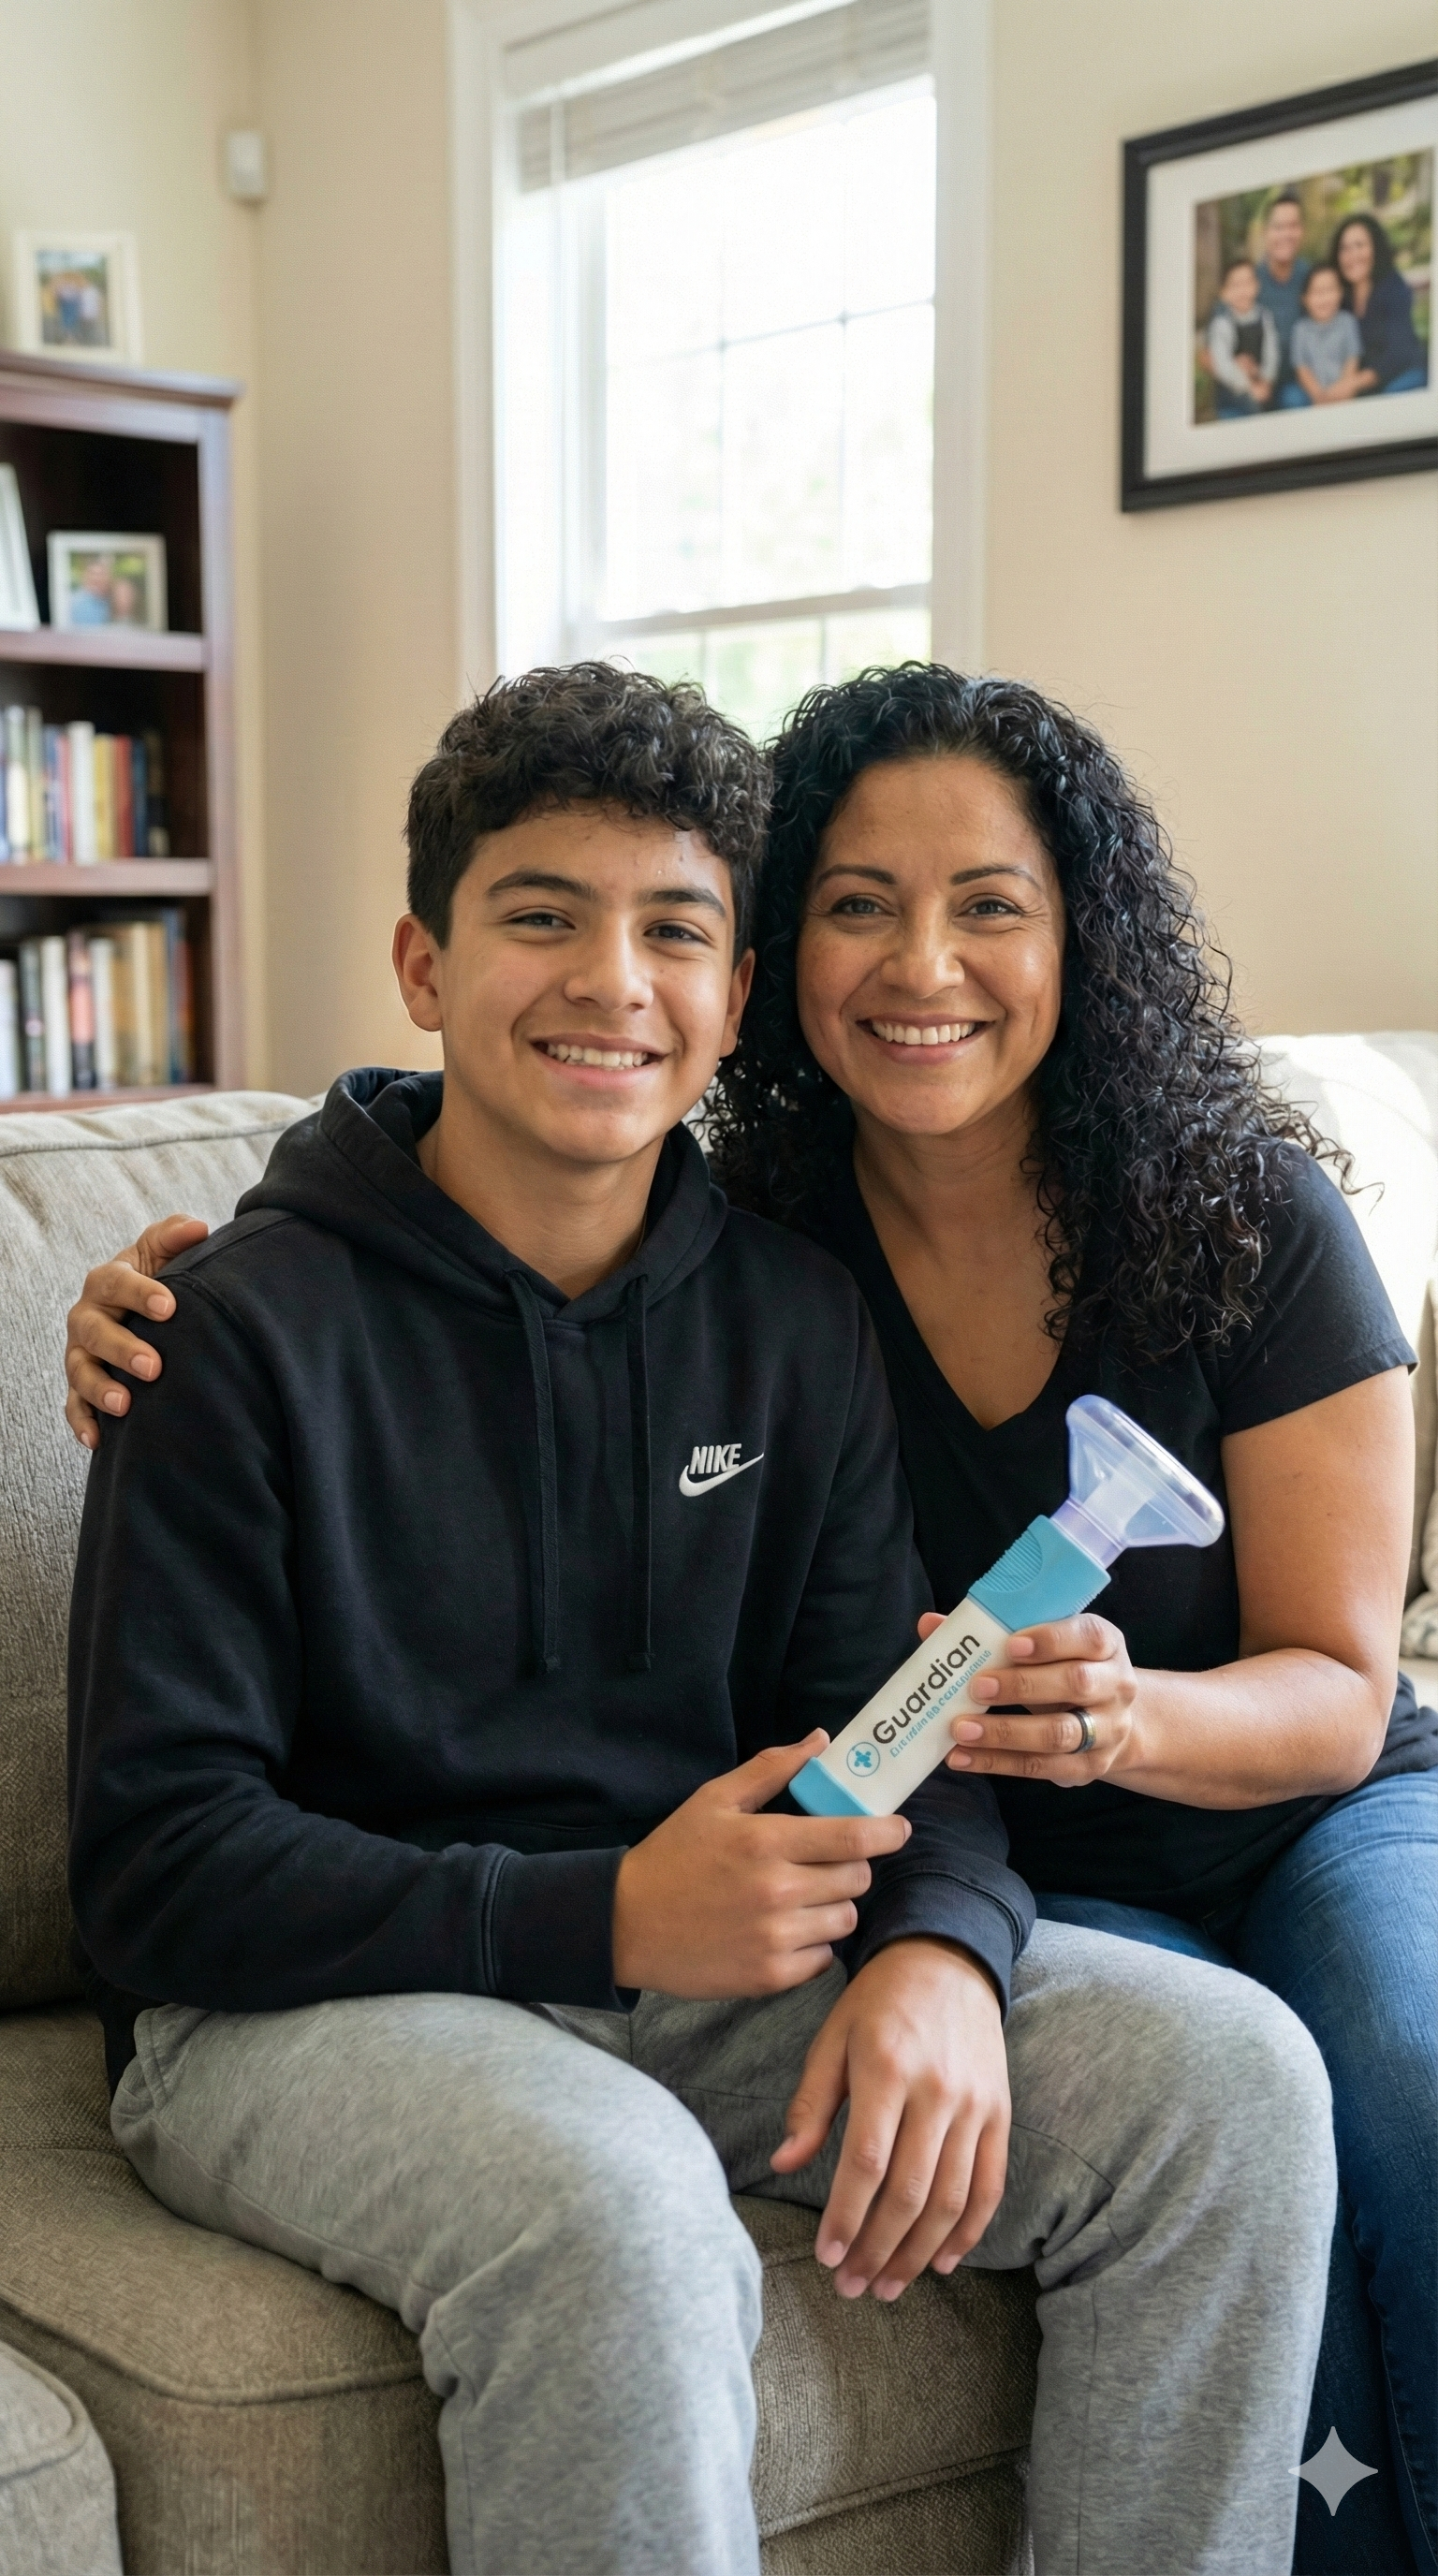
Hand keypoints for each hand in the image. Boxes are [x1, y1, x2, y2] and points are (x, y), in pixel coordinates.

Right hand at [64, 1215, 209, 1449]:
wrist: (146, 1314)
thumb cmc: (158, 1280)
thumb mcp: (164, 1254)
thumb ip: (175, 1236)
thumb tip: (198, 1227)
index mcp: (106, 1281)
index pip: (115, 1281)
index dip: (139, 1293)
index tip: (170, 1307)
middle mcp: (87, 1317)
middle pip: (93, 1331)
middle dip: (121, 1349)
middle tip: (154, 1366)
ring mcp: (81, 1354)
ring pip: (79, 1371)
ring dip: (99, 1389)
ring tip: (125, 1405)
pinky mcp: (81, 1386)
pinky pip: (74, 1406)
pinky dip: (82, 1423)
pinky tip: (98, 1440)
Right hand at [612, 1733, 909, 1998]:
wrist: (626, 1924)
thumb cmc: (673, 1856)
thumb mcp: (714, 1800)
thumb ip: (772, 1769)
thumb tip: (821, 1740)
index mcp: (765, 1841)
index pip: (853, 1838)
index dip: (887, 1832)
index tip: (898, 1829)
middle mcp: (776, 1891)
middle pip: (856, 1879)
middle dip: (851, 1867)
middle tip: (826, 1863)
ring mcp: (774, 1938)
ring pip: (845, 1920)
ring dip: (833, 1905)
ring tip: (801, 1897)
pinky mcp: (768, 1977)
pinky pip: (823, 1958)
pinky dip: (813, 1944)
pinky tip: (785, 1930)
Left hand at [771, 1938, 1008, 2298]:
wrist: (948, 1959)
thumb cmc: (878, 2002)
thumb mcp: (832, 2039)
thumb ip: (810, 2104)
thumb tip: (783, 2165)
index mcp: (886, 2068)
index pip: (867, 2161)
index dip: (847, 2216)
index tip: (827, 2256)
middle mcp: (936, 2090)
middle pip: (910, 2191)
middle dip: (878, 2249)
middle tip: (852, 2287)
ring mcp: (974, 2104)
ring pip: (951, 2198)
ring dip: (918, 2253)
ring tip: (888, 2286)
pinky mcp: (1000, 2112)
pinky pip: (989, 2184)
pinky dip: (969, 2231)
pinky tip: (943, 2262)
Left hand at [937, 1610, 1137, 1784]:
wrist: (1110, 1722)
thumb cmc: (1062, 1671)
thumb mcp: (1043, 1648)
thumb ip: (991, 1634)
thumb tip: (929, 1624)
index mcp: (1106, 1645)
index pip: (1089, 1637)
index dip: (1051, 1640)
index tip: (1011, 1645)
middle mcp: (1115, 1686)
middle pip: (1076, 1683)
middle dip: (1023, 1685)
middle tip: (976, 1686)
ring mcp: (1107, 1730)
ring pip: (1059, 1733)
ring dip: (1005, 1732)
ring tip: (960, 1728)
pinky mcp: (1088, 1768)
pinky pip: (1040, 1767)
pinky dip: (997, 1763)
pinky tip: (961, 1757)